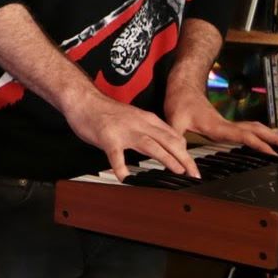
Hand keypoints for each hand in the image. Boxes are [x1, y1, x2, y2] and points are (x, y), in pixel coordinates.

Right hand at [62, 87, 198, 179]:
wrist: (83, 99)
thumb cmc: (105, 111)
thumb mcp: (133, 117)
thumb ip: (147, 129)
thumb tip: (161, 145)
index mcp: (147, 119)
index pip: (174, 136)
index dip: (186, 152)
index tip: (192, 167)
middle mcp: (140, 124)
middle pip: (168, 141)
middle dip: (185, 158)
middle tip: (195, 174)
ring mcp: (124, 131)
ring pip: (150, 145)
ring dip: (167, 159)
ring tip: (177, 172)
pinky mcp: (108, 138)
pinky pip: (116, 155)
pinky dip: (122, 168)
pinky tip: (125, 178)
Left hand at [163, 82, 277, 156]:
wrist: (183, 85)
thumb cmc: (178, 102)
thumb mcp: (173, 122)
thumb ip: (176, 145)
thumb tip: (183, 166)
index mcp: (217, 126)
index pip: (243, 135)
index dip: (258, 144)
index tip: (273, 153)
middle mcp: (226, 124)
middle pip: (257, 131)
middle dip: (276, 140)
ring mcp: (227, 124)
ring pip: (256, 129)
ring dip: (272, 136)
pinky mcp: (225, 124)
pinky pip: (249, 130)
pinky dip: (262, 135)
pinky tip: (267, 141)